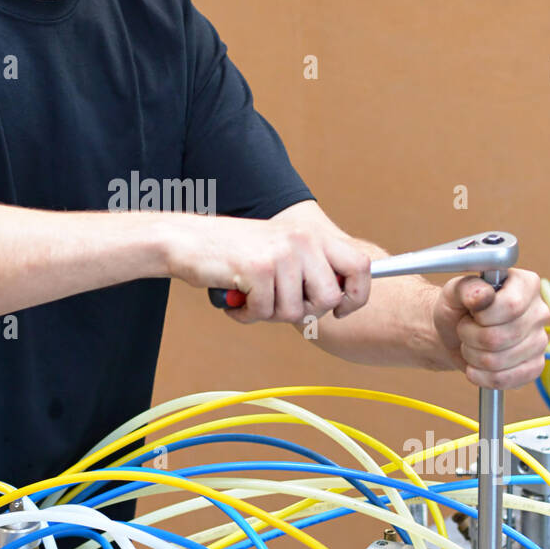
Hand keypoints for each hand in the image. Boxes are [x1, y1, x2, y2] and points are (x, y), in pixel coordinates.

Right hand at [164, 204, 371, 324]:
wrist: (187, 240)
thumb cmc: (234, 253)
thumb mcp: (281, 252)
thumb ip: (311, 269)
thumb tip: (342, 300)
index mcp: (313, 234)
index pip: (362, 265)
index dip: (356, 295)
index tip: (341, 309)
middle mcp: (303, 239)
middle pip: (329, 298)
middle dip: (304, 311)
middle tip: (278, 303)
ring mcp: (282, 254)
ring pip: (295, 311)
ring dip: (269, 313)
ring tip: (251, 296)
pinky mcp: (258, 269)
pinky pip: (265, 312)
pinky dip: (247, 314)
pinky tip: (235, 298)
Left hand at [431, 268, 549, 390]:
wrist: (455, 334)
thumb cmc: (457, 308)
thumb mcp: (453, 291)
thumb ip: (466, 288)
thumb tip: (483, 294)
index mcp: (526, 284)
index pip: (512, 306)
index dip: (483, 316)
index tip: (471, 313)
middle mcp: (539, 312)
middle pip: (501, 337)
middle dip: (471, 336)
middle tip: (464, 329)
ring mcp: (540, 342)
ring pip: (499, 361)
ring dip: (472, 356)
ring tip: (470, 343)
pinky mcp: (534, 367)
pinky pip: (505, 379)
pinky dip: (481, 376)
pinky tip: (475, 365)